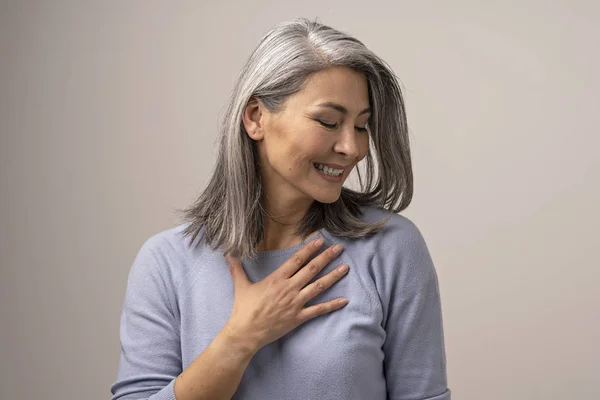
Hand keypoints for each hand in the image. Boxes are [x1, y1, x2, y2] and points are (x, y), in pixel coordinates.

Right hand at [223, 238, 348, 351]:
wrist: (246, 332)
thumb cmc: (243, 309)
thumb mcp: (241, 285)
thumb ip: (236, 268)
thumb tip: (228, 253)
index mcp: (276, 279)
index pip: (297, 260)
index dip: (309, 249)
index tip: (321, 240)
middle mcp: (288, 288)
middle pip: (312, 269)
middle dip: (326, 257)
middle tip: (338, 248)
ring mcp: (295, 303)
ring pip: (318, 286)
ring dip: (333, 276)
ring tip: (345, 267)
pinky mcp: (298, 317)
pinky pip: (318, 310)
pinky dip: (332, 305)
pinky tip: (344, 300)